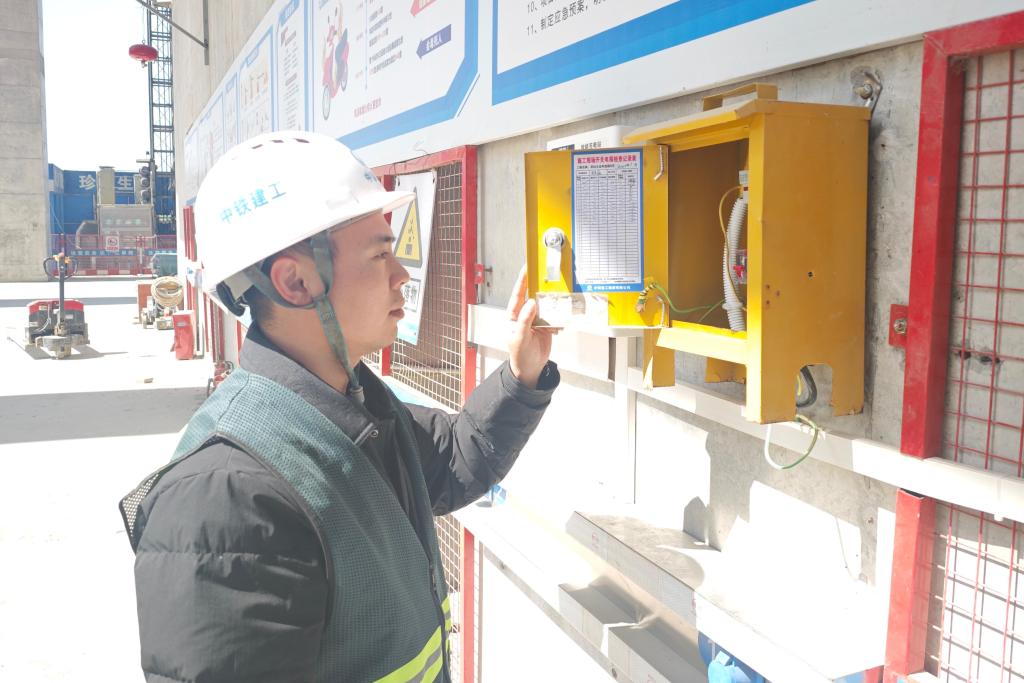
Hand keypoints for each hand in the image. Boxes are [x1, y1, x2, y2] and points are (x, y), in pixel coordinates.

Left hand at [507, 265, 555, 388]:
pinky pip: (553, 316)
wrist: (531, 369)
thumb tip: (530, 303)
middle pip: (532, 296)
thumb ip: (525, 320)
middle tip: (546, 274)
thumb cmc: (520, 355)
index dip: (522, 281)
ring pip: (544, 305)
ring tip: (557, 290)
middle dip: (538, 286)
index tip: (526, 269)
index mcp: (513, 316)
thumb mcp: (520, 338)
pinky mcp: (546, 325)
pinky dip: (558, 313)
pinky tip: (562, 310)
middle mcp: (524, 315)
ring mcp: (536, 320)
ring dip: (551, 299)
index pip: (517, 295)